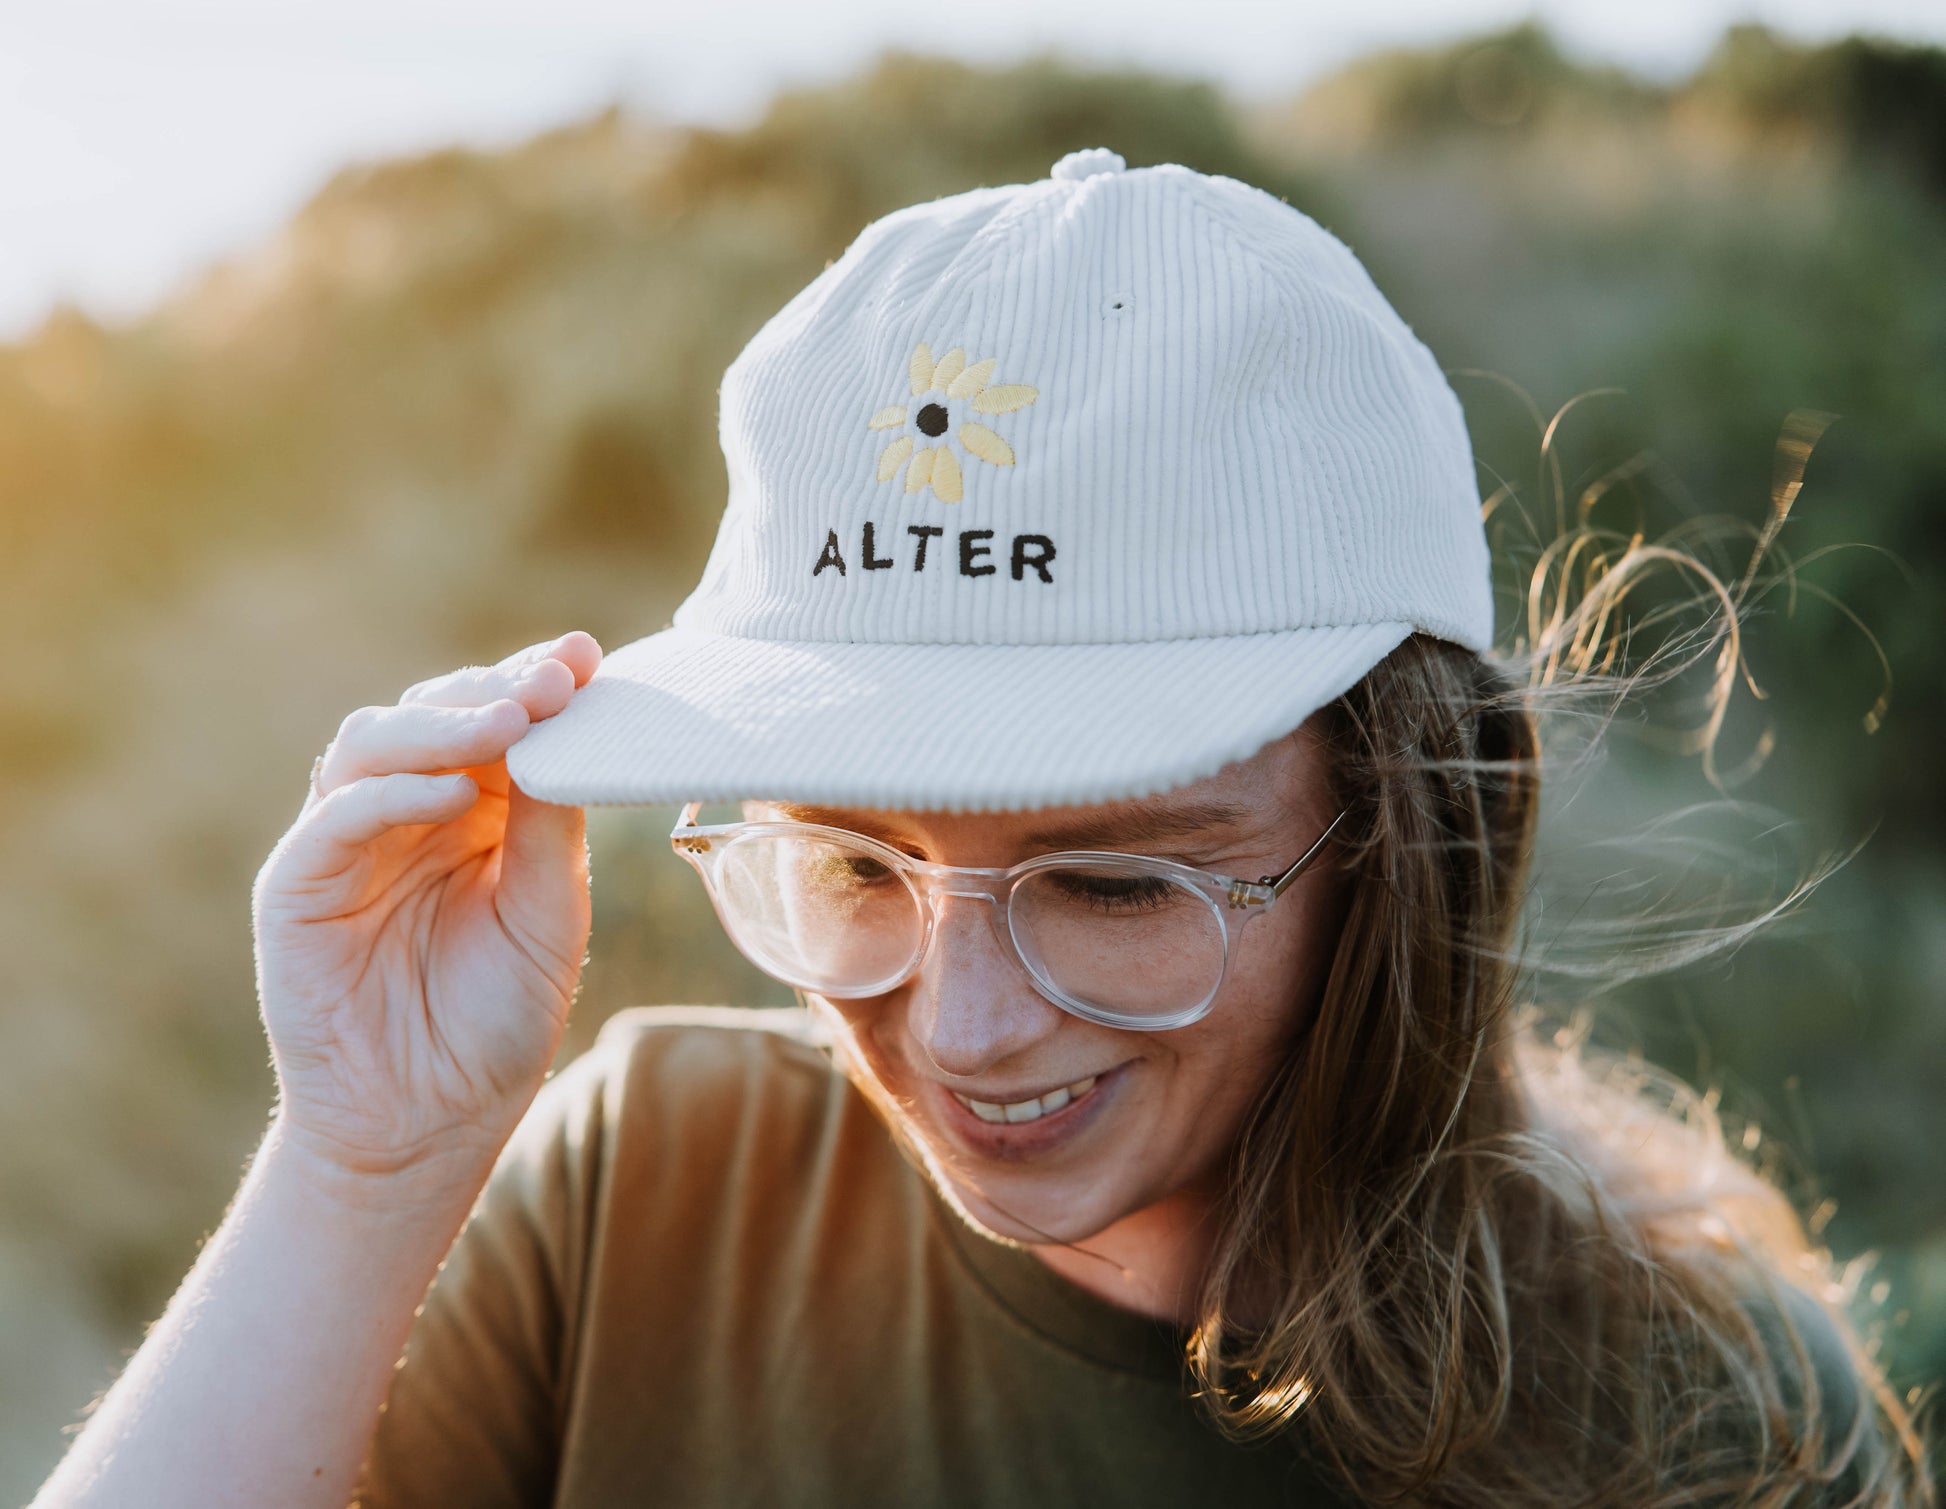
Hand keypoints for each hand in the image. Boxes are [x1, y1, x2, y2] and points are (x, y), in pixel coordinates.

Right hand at [251, 632, 602, 1187]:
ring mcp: (346, 843)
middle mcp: (406, 812)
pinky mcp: (297, 887)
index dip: (534, 681)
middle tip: (552, 679)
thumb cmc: (496, 1023)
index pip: (495, 722)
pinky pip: (334, 819)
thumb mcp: (548, 917)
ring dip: (443, 725)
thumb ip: (551, 829)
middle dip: (493, 689)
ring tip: (508, 721)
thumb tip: (571, 731)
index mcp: (472, 811)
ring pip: (372, 744)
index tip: (587, 656)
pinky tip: (451, 793)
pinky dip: (389, 794)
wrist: (429, 1124)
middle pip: (432, 714)